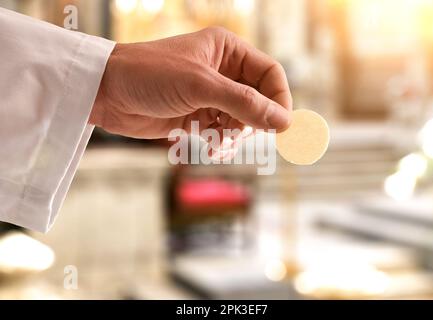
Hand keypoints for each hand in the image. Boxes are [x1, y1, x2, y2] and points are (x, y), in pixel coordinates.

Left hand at [89, 27, 291, 138]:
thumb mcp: (200, 86)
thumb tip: (283, 121)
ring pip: (241, 120)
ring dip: (235, 136)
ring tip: (218, 143)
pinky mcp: (196, 115)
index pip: (269, 75)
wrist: (106, 92)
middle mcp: (222, 71)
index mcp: (227, 50)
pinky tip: (211, 149)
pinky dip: (220, 143)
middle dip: (253, 122)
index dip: (279, 99)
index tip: (280, 126)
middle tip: (238, 135)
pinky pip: (221, 132)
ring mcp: (209, 95)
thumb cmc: (150, 75)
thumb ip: (243, 103)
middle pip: (258, 100)